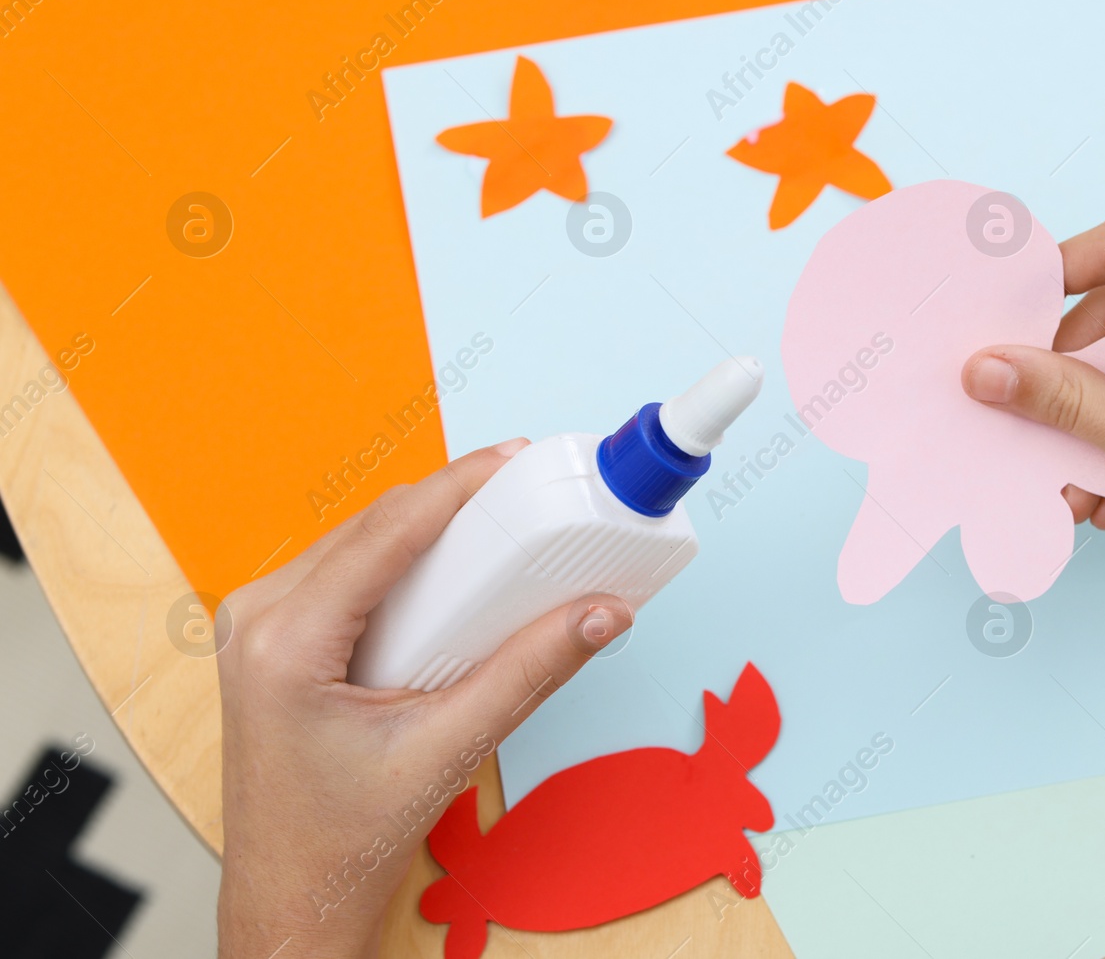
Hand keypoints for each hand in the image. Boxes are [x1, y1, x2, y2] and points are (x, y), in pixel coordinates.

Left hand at [216, 439, 630, 958]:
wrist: (293, 894)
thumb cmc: (345, 837)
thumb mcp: (450, 749)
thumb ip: (531, 672)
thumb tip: (599, 613)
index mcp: (287, 642)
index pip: (387, 532)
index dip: (458, 485)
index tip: (515, 458)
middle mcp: (259, 618)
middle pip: (373, 526)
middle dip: (453, 503)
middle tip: (526, 491)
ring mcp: (257, 623)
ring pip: (359, 540)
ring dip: (428, 528)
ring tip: (498, 526)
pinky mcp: (273, 634)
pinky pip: (346, 568)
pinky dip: (402, 558)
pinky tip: (449, 567)